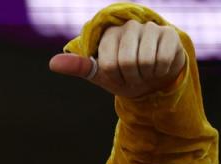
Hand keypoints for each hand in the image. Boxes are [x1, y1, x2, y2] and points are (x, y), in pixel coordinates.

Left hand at [49, 20, 185, 97]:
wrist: (152, 79)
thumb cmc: (122, 75)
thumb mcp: (98, 74)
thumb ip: (78, 67)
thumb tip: (52, 63)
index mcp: (108, 35)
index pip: (107, 64)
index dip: (113, 77)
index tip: (116, 76)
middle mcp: (129, 26)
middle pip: (126, 62)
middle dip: (130, 78)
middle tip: (132, 76)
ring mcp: (150, 28)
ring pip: (146, 61)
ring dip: (145, 75)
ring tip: (145, 72)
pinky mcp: (169, 34)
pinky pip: (163, 59)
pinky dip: (160, 71)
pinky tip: (159, 67)